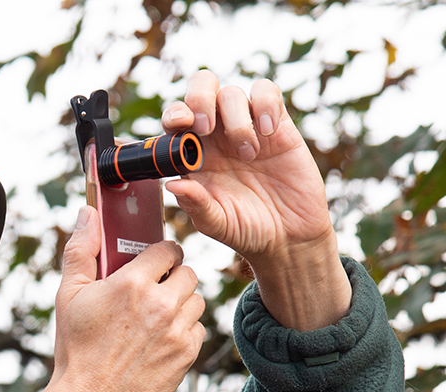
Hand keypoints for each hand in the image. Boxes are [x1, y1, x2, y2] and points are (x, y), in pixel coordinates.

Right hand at [31, 207, 204, 391]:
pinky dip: (183, 332)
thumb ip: (80, 250)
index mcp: (132, 284)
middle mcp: (161, 304)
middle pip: (188, 272)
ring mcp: (177, 331)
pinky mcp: (187, 355)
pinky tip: (159, 341)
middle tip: (152, 292)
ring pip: (196, 300)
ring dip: (180, 304)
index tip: (149, 266)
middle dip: (172, 279)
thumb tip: (87, 213)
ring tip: (155, 318)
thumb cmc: (76, 350)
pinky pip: (198, 329)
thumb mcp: (68, 296)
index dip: (159, 256)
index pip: (168, 249)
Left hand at [162, 71, 350, 328]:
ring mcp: (246, 126)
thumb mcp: (216, 224)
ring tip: (248, 154)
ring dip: (235, 118)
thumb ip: (196, 205)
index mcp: (193, 156)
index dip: (175, 114)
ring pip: (231, 93)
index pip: (176, 120)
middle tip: (206, 128)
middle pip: (201, 88)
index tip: (181, 124)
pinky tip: (268, 133)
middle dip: (200, 98)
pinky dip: (265, 104)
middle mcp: (216, 137)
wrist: (288, 235)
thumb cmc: (245, 230)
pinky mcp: (277, 123)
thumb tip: (172, 186)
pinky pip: (266, 92)